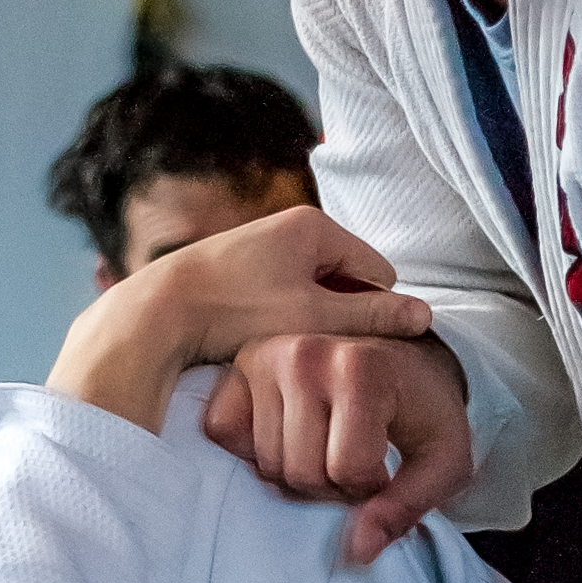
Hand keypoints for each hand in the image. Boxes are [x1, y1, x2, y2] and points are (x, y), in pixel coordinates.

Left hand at [46, 210, 431, 434]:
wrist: (157, 313)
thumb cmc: (237, 312)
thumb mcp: (315, 319)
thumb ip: (372, 317)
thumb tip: (424, 316)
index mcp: (315, 226)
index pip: (377, 272)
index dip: (376, 313)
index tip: (358, 349)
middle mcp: (289, 226)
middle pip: (344, 281)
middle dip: (341, 317)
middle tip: (326, 356)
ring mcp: (262, 246)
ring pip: (312, 293)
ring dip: (312, 323)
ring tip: (295, 354)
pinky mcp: (239, 268)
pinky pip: (283, 297)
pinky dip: (283, 321)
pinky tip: (267, 347)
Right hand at [202, 332, 474, 562]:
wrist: (406, 363)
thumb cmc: (426, 415)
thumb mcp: (444, 464)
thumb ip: (406, 509)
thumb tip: (357, 551)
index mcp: (362, 369)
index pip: (346, 470)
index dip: (370, 487)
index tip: (387, 468)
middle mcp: (306, 354)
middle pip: (300, 471)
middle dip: (331, 486)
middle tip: (355, 462)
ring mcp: (265, 356)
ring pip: (264, 462)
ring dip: (297, 473)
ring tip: (327, 448)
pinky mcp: (237, 366)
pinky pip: (221, 430)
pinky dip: (251, 448)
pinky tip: (289, 437)